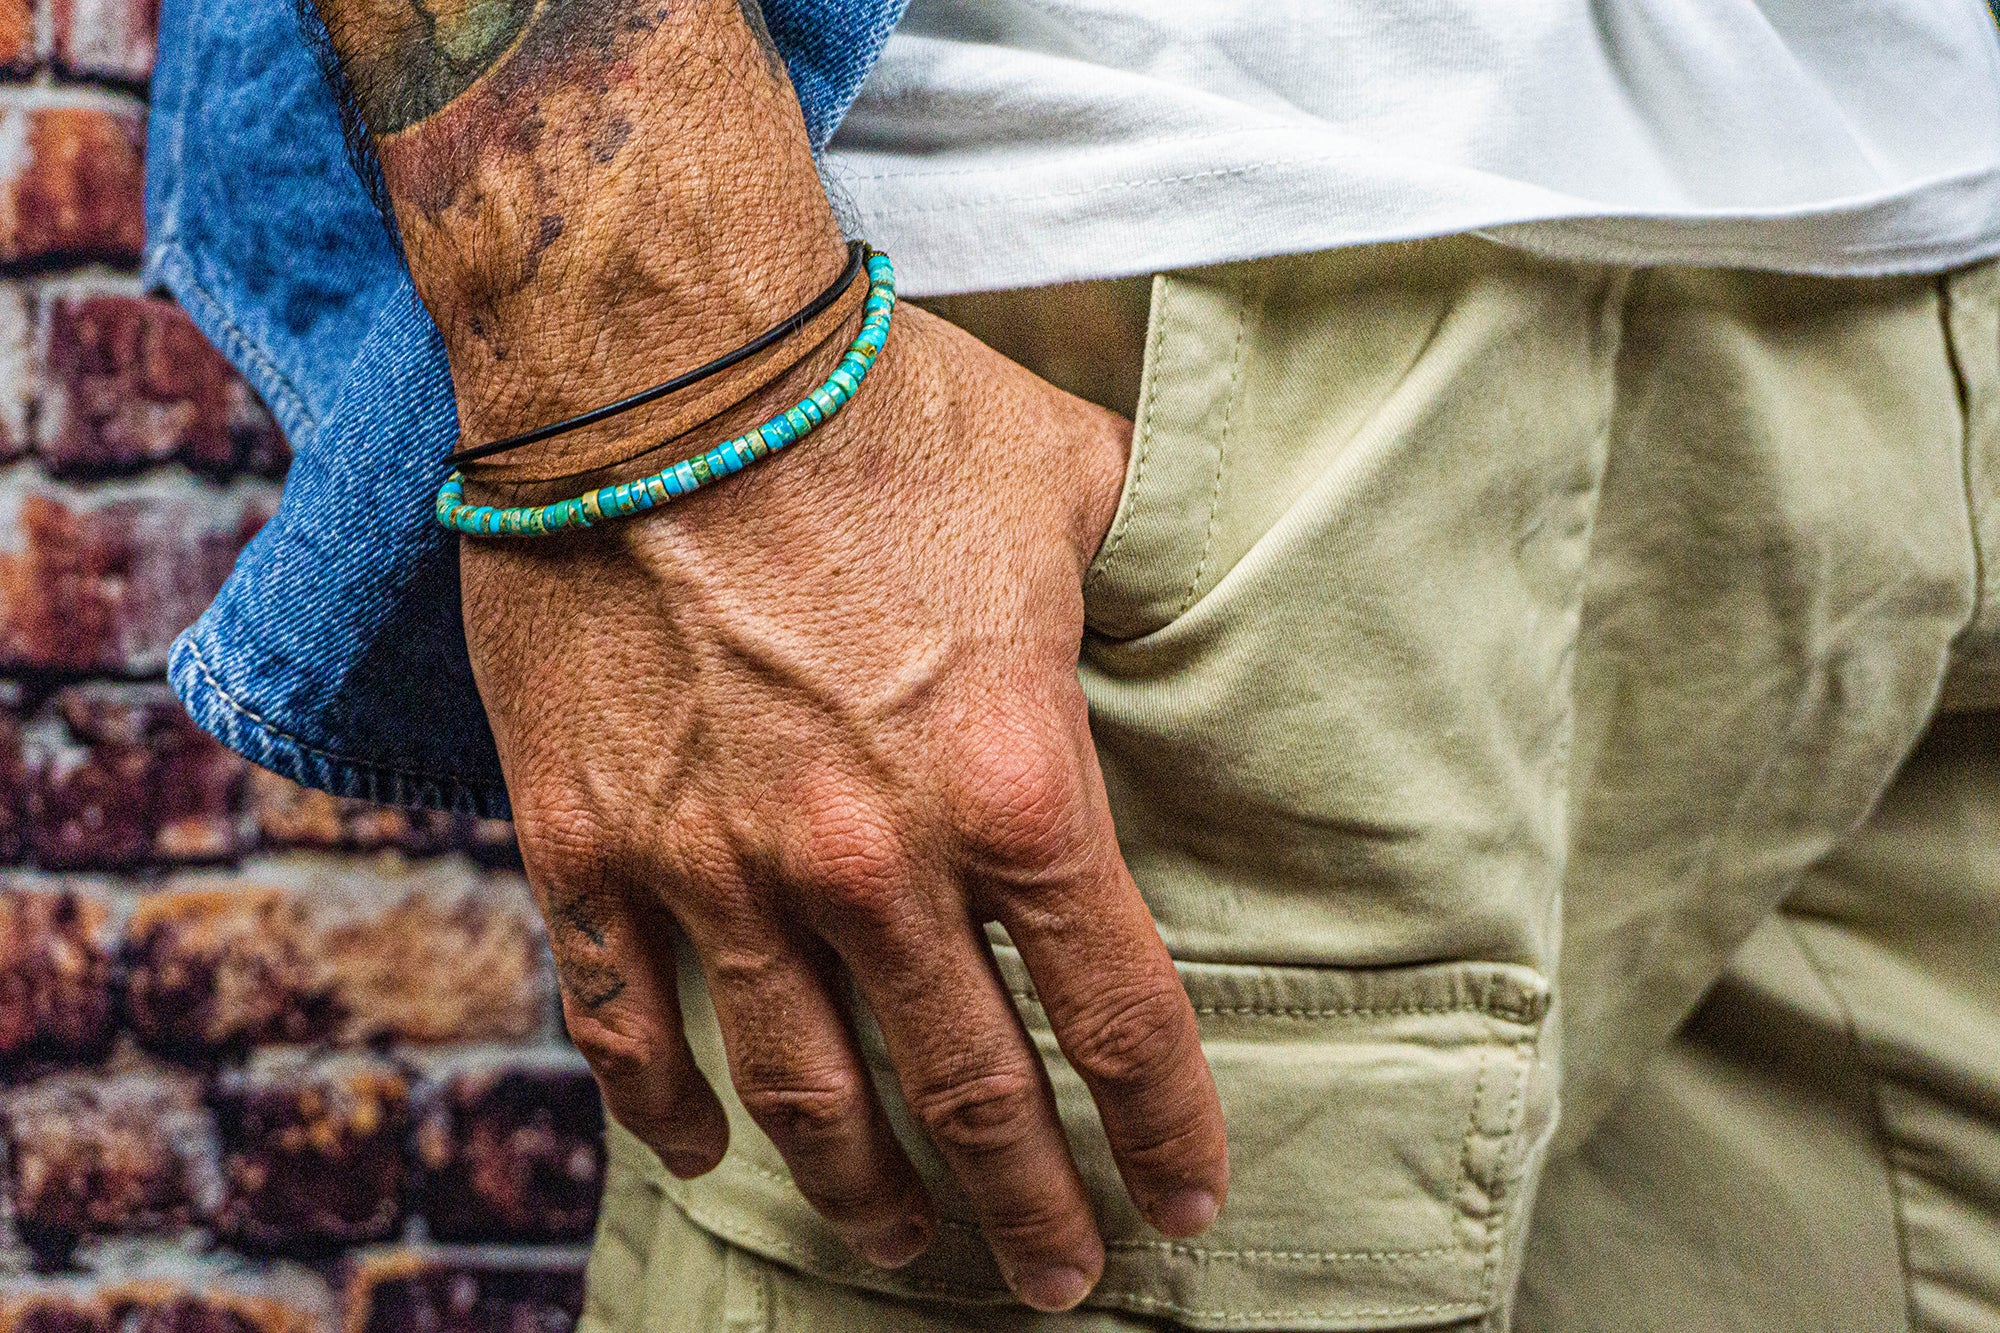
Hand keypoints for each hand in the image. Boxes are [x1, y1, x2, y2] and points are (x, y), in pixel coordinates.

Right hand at [459, 304, 1229, 1311]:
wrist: (660, 357)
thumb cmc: (878, 409)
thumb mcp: (1069, 482)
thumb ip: (1140, 577)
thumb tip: (1184, 602)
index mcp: (1014, 781)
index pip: (1118, 1012)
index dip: (1162, 1130)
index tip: (1185, 1203)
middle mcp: (874, 859)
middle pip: (970, 1093)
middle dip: (1026, 1208)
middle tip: (1053, 1279)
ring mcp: (722, 870)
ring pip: (804, 1091)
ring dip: (861, 1191)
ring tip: (902, 1243)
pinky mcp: (594, 847)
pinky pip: (629, 1020)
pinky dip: (665, 1105)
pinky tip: (699, 1149)